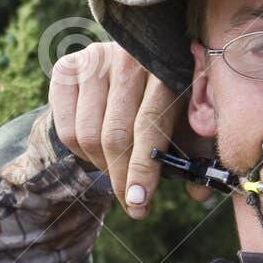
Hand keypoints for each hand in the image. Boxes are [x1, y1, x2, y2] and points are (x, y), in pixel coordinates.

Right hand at [48, 42, 212, 218]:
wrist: (140, 58)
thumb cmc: (172, 96)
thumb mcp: (191, 119)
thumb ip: (197, 153)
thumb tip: (198, 193)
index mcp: (166, 69)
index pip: (148, 126)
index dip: (142, 169)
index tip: (138, 204)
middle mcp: (128, 60)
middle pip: (115, 135)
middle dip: (121, 178)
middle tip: (131, 203)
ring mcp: (93, 60)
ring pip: (86, 135)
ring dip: (101, 166)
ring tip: (118, 172)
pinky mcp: (67, 67)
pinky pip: (64, 126)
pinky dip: (78, 151)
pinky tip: (96, 152)